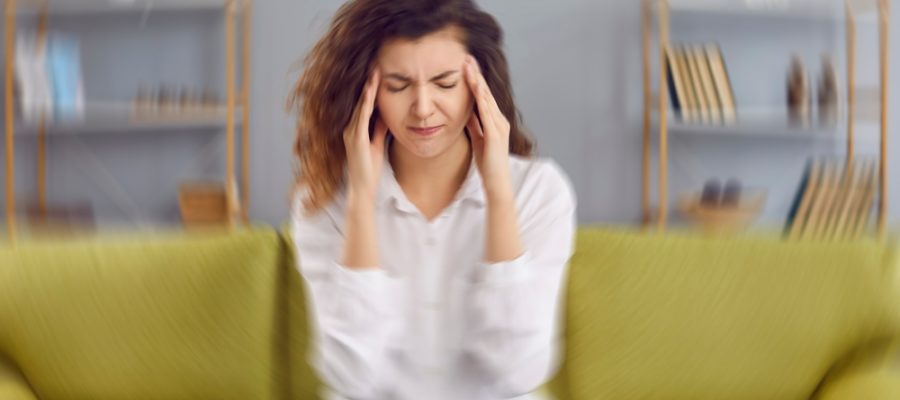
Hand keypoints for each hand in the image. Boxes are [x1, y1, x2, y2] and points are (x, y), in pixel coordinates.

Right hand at [344, 68, 388, 202]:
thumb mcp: (377, 143)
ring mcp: (351, 132)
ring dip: (368, 87)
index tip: (378, 72)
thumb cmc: (369, 169)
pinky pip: (361, 116)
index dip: (371, 88)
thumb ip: (379, 129)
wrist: (362, 188)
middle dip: (368, 83)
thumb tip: (386, 115)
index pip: (364, 104)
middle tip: (375, 63)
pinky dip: (366, 102)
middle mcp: (350, 128)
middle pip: (360, 100)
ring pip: (360, 104)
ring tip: (374, 70)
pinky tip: (371, 90)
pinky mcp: (356, 138)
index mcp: (355, 129)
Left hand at [463, 55, 512, 198]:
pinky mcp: (495, 134)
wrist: (497, 182)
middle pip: (486, 93)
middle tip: (467, 57)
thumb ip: (474, 124)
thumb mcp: (478, 138)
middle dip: (476, 74)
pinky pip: (487, 113)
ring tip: (469, 66)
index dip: (475, 80)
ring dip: (477, 81)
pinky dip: (481, 98)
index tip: (466, 65)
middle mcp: (500, 120)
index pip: (484, 96)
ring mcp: (499, 126)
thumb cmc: (487, 163)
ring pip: (487, 99)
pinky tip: (475, 87)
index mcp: (495, 121)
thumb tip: (466, 111)